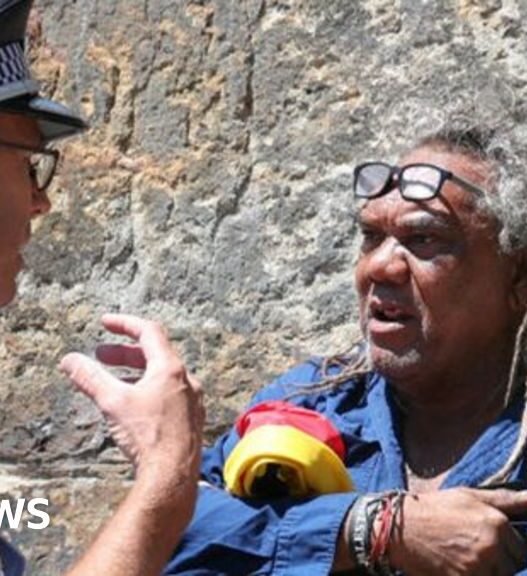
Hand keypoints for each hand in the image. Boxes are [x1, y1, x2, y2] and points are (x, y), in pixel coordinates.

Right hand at [60, 314, 203, 492]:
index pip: (148, 331)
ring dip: (136, 373)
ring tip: (112, 381)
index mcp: (170, 368)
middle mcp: (187, 380)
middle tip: (100, 355)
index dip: (124, 324)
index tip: (104, 323)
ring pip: (162, 377)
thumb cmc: (147, 436)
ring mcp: (192, 400)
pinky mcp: (192, 419)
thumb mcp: (113, 402)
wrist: (173, 476)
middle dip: (125, 352)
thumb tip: (69, 360)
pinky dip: (149, 391)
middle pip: (155, 354)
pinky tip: (134, 407)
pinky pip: (170, 395)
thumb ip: (90, 378)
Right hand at [389, 487, 526, 575]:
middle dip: (496, 562)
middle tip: (470, 550)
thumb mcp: (468, 495)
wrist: (400, 526)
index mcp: (495, 522)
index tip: (482, 542)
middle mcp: (491, 545)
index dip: (503, 547)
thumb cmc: (434, 508)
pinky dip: (470, 575)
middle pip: (510, 566)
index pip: (519, 548)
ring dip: (484, 571)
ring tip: (462, 558)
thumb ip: (505, 499)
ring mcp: (477, 566)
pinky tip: (455, 566)